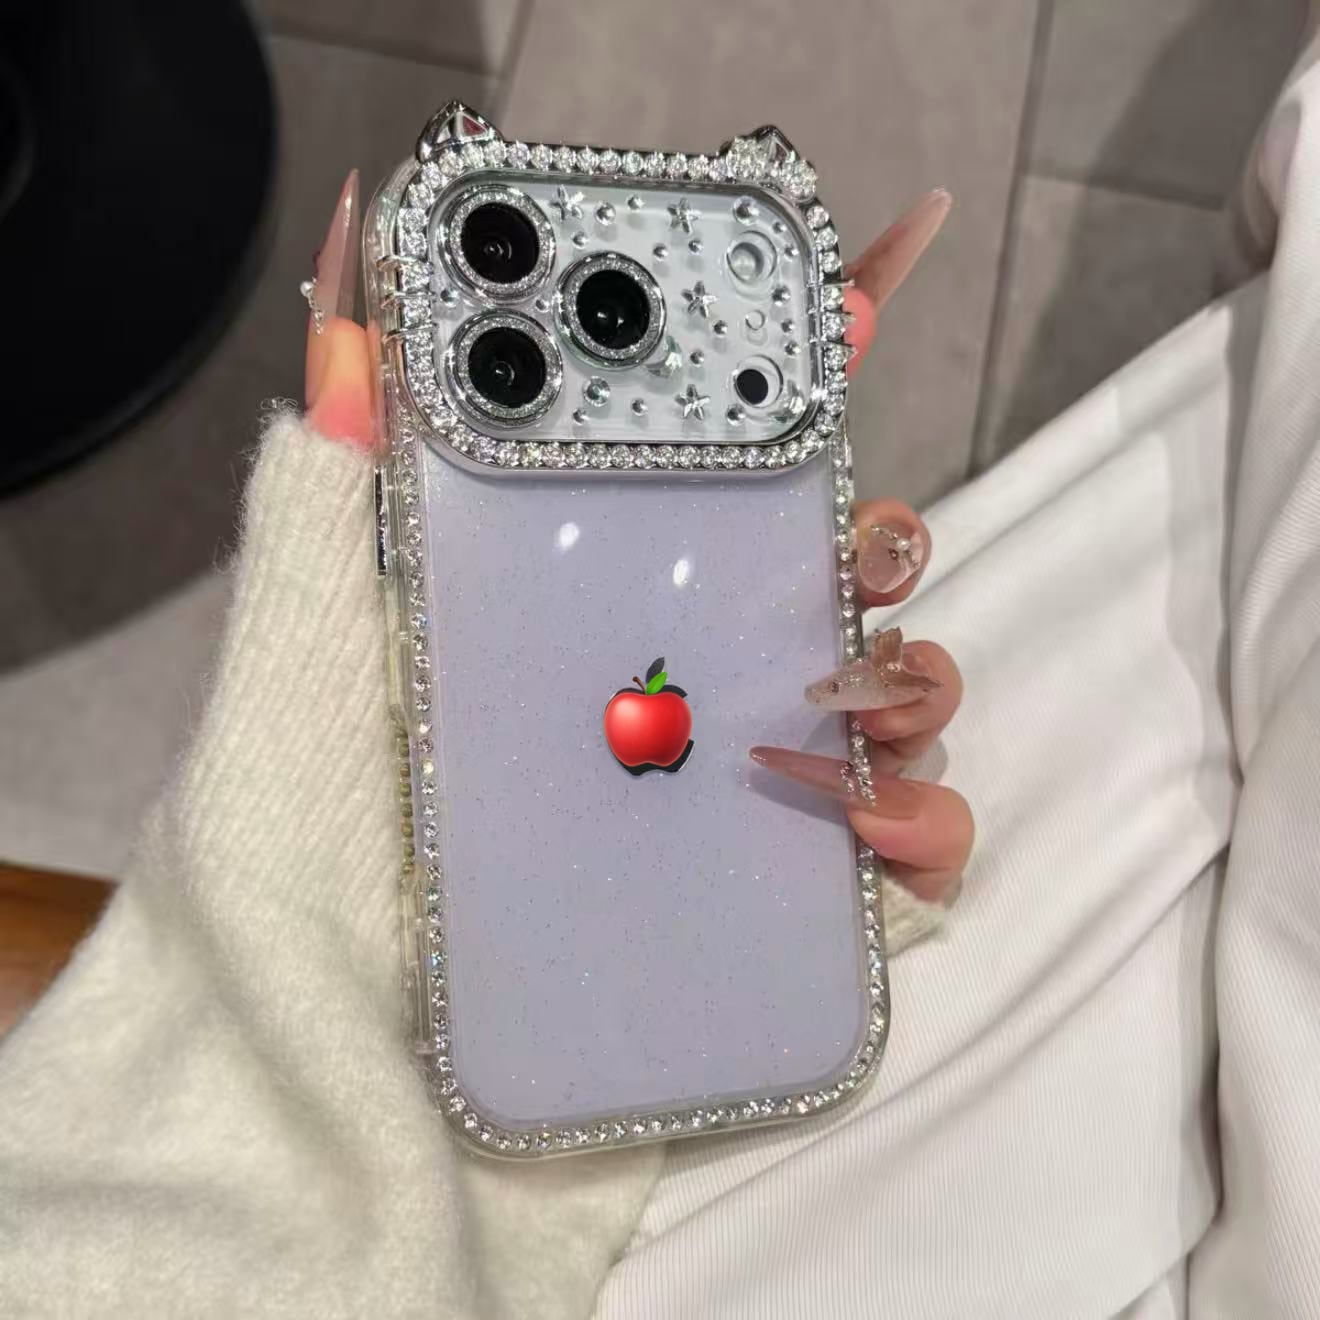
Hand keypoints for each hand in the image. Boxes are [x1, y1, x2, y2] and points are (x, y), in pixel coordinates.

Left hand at [305, 176, 970, 916]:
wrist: (341, 1002)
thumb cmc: (336, 812)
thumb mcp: (340, 623)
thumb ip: (352, 477)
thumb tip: (350, 305)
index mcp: (623, 597)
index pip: (741, 475)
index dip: (818, 376)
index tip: (871, 283)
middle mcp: (707, 678)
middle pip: (859, 582)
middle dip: (892, 546)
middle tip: (856, 554)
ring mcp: (760, 784)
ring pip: (909, 701)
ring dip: (916, 681)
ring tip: (843, 703)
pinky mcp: (796, 893)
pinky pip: (921, 846)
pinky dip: (924, 820)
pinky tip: (854, 815)